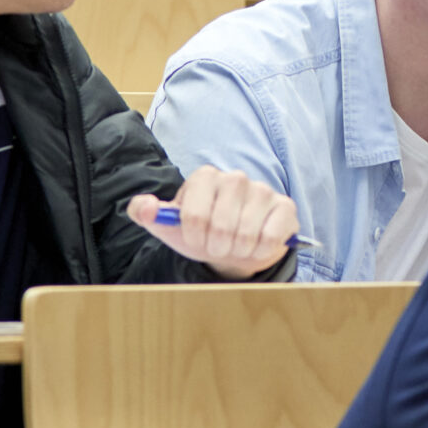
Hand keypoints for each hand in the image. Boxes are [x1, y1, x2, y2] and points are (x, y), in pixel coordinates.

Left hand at [128, 167, 299, 279]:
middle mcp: (235, 177)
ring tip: (236, 245)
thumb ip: (147, 213)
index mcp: (204, 177)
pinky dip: (260, 250)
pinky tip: (256, 244)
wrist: (235, 247)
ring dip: (238, 250)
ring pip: (245, 234)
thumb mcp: (169, 227)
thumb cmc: (201, 233)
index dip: (194, 237)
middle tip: (218, 245)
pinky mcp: (285, 207)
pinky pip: (270, 237)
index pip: (193, 215)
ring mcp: (262, 190)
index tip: (196, 239)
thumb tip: (143, 206)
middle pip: (221, 226)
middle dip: (216, 246)